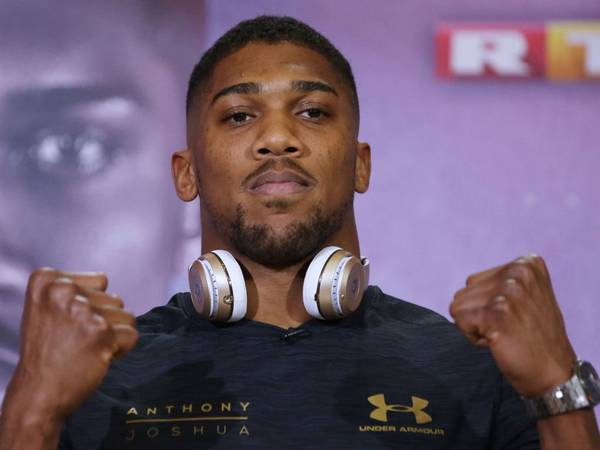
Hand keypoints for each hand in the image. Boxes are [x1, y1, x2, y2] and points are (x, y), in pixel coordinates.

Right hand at [3, 268, 138, 422]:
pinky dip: (121, 349)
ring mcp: (83, 310)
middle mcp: (63, 290)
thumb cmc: (47, 352)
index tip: (68, 324)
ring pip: (126, 315)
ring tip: (86, 349)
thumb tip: (105, 280)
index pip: (100, 281)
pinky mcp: (101, 331)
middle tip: (77, 341)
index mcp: (47, 279)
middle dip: (103, 321)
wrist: (37, 394)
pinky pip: (132, 334)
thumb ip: (75, 289)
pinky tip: (96, 358)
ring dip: (113, 335)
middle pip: (114, 298)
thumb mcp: (48, 308)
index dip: (92, 306)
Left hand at [450, 255, 575, 396]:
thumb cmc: (533, 338)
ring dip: (475, 325)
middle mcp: (519, 272)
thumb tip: (468, 282)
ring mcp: (509, 291)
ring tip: (504, 334)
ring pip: (458, 305)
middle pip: (464, 291)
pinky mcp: (496, 312)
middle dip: (479, 314)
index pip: (474, 281)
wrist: (554, 375)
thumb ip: (503, 282)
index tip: (514, 317)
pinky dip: (472, 336)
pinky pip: (458, 319)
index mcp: (527, 263)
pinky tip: (498, 342)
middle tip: (508, 329)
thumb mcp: (526, 296)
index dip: (487, 305)